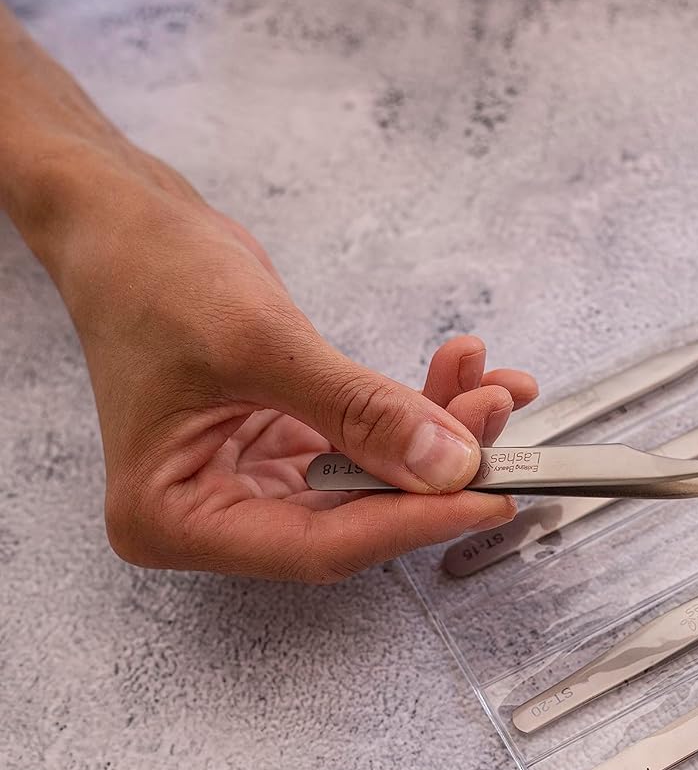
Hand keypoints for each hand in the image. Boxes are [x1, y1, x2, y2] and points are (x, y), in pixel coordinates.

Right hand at [32, 145, 536, 582]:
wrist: (130, 223)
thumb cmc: (153, 277)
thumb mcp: (261, 343)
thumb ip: (359, 410)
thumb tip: (448, 464)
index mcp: (174, 517)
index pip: (318, 546)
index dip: (410, 523)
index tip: (488, 497)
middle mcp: (215, 512)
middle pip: (354, 518)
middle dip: (436, 471)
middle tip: (495, 420)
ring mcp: (257, 478)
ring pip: (375, 479)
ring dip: (442, 434)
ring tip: (492, 385)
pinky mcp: (292, 442)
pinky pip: (372, 440)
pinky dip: (420, 409)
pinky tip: (465, 372)